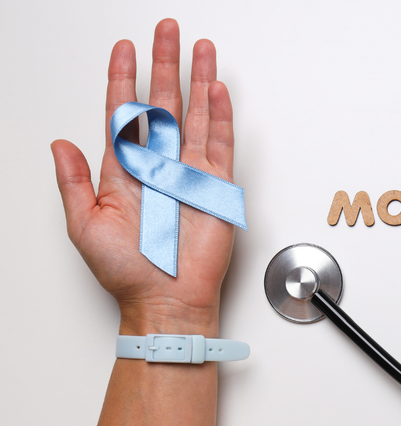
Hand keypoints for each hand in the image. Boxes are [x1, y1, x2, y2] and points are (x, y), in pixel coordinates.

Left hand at [52, 18, 233, 335]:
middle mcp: (158, 165)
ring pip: (195, 114)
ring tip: (200, 49)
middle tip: (166, 31)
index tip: (123, 49)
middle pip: (162, 102)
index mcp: (124, 170)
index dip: (122, 78)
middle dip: (164, 63)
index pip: (124, 112)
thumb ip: (73, 182)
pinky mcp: (216, 187)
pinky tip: (218, 91)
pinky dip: (221, 116)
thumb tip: (59, 144)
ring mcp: (189, 173)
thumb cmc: (127, 270)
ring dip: (197, 80)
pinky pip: (219, 144)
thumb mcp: (83, 225)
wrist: (166, 299)